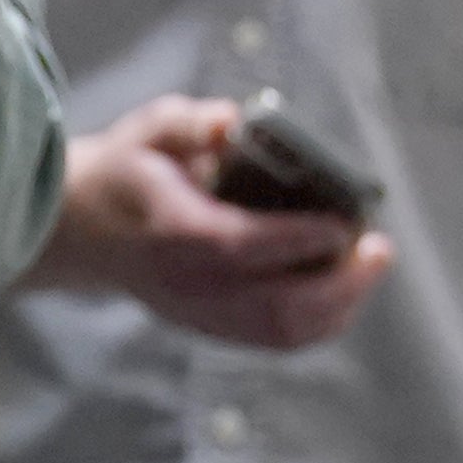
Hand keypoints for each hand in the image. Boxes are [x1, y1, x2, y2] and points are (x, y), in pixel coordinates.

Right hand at [33, 97, 390, 348]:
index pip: (237, 246)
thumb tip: (234, 123)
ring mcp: (198, 313)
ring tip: (371, 263)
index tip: (346, 222)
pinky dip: (320, 320)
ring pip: (279, 330)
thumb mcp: (149, 131)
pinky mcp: (209, 327)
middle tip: (380, 248)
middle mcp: (185, 284)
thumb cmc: (130, 169)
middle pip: (272, 305)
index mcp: (169, 232)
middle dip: (338, 281)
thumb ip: (190, 124)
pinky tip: (348, 288)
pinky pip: (274, 338)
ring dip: (339, 303)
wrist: (82, 228)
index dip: (297, 239)